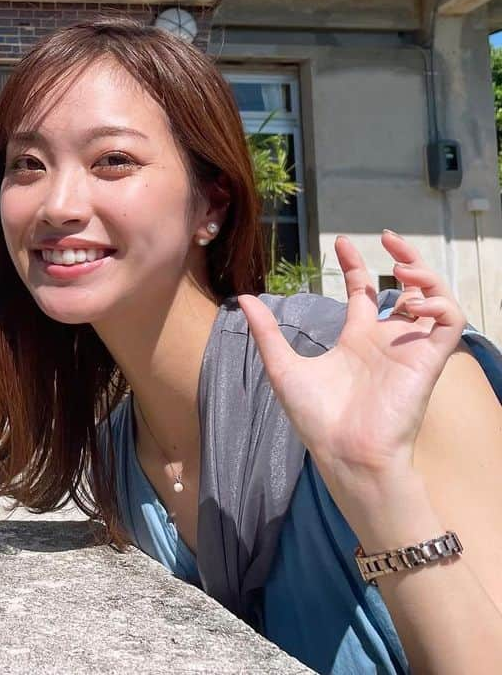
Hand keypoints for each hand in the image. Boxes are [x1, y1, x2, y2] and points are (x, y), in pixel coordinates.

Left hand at [239, 232, 466, 496]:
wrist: (345, 454)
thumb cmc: (317, 420)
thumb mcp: (283, 367)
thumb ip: (267, 333)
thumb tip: (243, 298)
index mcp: (355, 340)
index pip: (363, 291)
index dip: (355, 264)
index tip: (341, 241)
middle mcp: (385, 341)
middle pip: (406, 289)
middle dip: (405, 259)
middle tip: (389, 238)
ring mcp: (408, 350)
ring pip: (435, 301)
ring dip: (426, 278)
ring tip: (403, 269)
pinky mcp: (427, 362)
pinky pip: (450, 325)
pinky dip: (440, 303)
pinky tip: (414, 299)